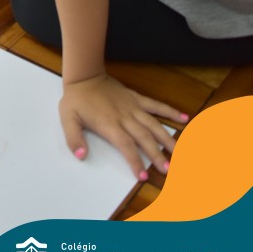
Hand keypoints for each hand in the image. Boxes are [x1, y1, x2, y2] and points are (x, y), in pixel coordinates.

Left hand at [59, 73, 186, 179]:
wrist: (84, 75)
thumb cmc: (76, 99)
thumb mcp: (68, 119)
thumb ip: (74, 139)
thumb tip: (82, 156)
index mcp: (109, 124)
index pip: (126, 146)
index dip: (135, 161)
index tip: (143, 176)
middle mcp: (125, 117)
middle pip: (144, 137)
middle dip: (156, 154)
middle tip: (168, 170)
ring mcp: (133, 107)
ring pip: (153, 123)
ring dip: (167, 138)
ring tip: (179, 152)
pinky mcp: (136, 98)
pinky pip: (155, 105)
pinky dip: (170, 111)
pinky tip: (184, 118)